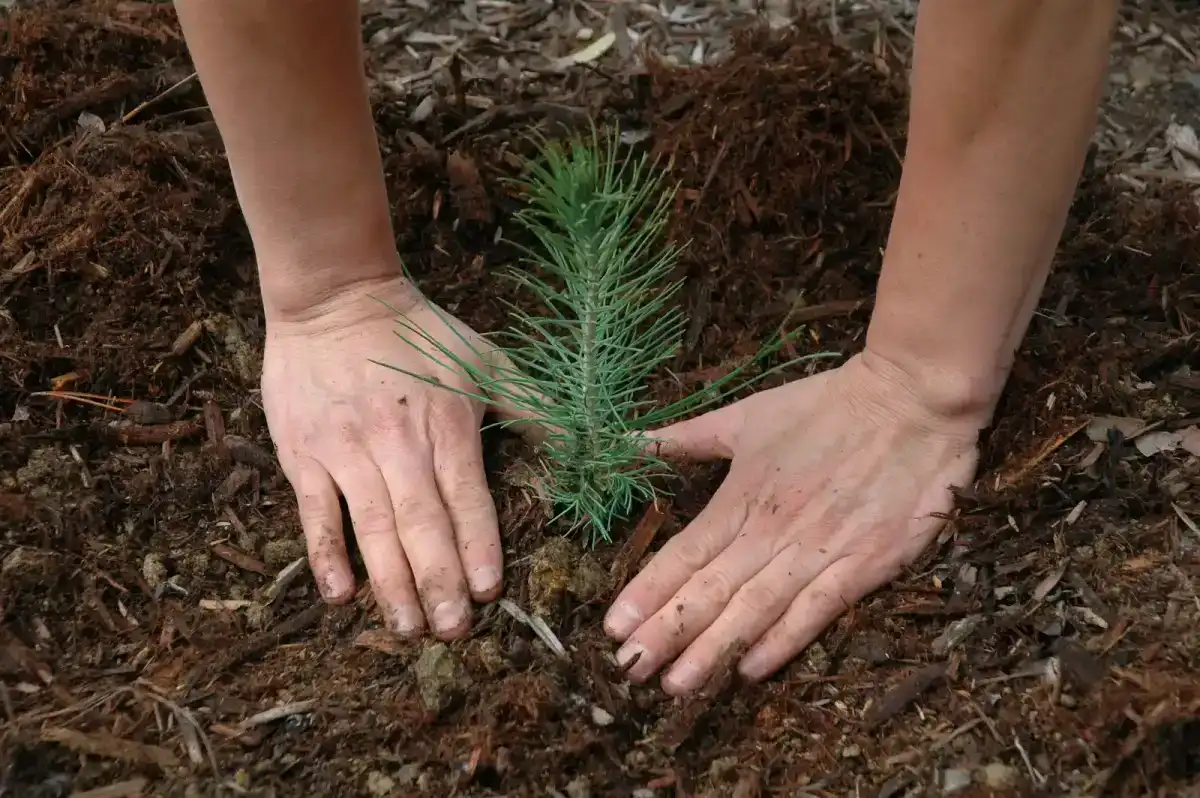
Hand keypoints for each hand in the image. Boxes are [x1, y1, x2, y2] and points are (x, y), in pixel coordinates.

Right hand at [261, 275, 518, 639]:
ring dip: (391, 582)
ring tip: (408, 628)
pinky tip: (342, 595)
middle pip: (421, 522)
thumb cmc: (419, 332)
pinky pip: (315, 513)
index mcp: (446, 423)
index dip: (478, 544)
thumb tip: (591, 441)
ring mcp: (346, 450)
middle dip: (439, 581)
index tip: (489, 591)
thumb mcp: (485, 359)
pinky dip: (326, 555)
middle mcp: (397, 442)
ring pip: (372, 527)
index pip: (466, 496)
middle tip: (453, 631)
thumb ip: (534, 405)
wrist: (335, 296)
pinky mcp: (304, 453)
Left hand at [604, 351, 982, 693]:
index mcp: (741, 497)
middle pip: (710, 591)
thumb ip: (686, 437)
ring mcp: (818, 551)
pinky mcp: (863, 565)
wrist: (911, 401)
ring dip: (712, 650)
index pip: (684, 554)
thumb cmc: (824, 406)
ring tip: (676, 685)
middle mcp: (771, 531)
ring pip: (755, 609)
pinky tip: (750, 671)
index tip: (612, 627)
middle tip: (629, 670)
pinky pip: (816, 612)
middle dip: (667, 633)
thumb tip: (630, 442)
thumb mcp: (746, 415)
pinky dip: (782, 642)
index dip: (647, 593)